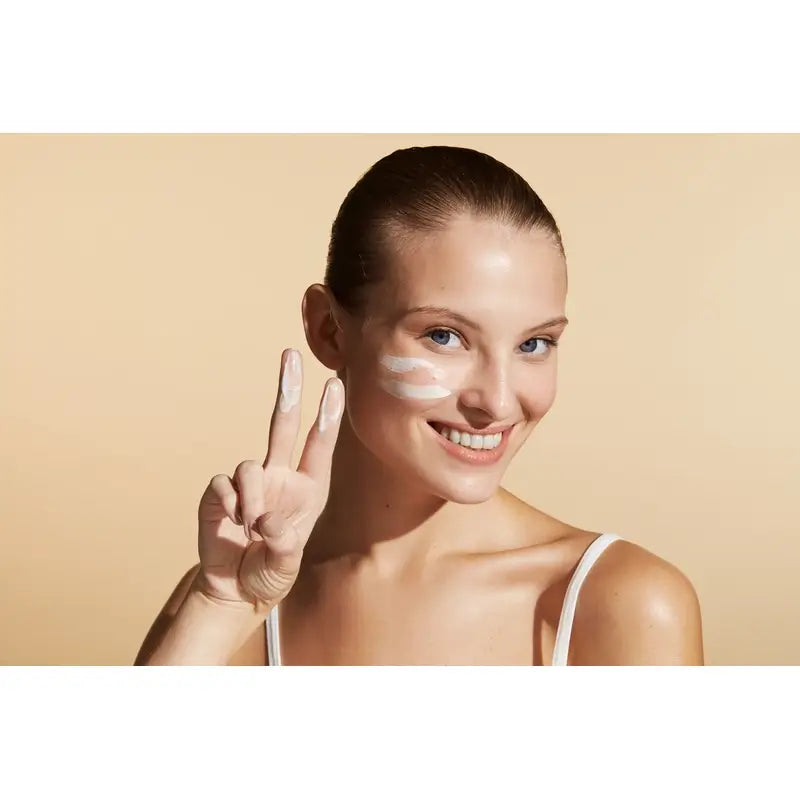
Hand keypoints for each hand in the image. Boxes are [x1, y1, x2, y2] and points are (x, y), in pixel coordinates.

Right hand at [195, 348, 343, 608]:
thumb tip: (265, 519)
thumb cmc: (270, 573)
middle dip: (288, 389)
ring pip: (249, 464)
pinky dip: (229, 504)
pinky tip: (231, 524)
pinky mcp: (220, 493)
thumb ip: (282, 545)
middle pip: (283, 424)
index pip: (319, 445)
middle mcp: (280, 478)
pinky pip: (224, 483)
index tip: (335, 385)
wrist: (234, 590)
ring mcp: (250, 483)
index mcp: (307, 489)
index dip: (327, 416)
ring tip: (250, 528)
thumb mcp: (285, 565)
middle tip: (291, 354)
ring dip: (250, 497)